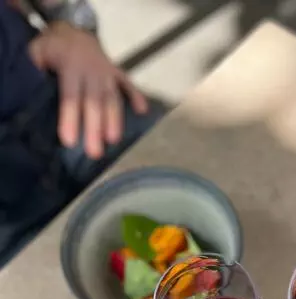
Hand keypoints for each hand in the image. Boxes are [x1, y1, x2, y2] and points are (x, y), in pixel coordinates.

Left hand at [28, 21, 147, 158]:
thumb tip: (34, 86)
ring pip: (112, 98)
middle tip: (94, 152)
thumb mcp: (38, 52)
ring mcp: (107, 72)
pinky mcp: (118, 73)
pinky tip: (142, 111)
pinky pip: (129, 85)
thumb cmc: (54, 49)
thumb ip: (35, 68)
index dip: (70, 118)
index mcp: (71, 66)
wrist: (75, 30)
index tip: (69, 141)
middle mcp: (92, 70)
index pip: (71, 96)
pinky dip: (136, 97)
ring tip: (113, 141)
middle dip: (95, 128)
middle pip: (94, 102)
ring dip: (115, 120)